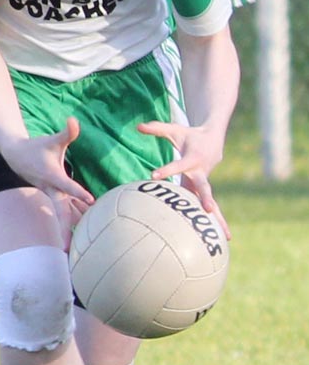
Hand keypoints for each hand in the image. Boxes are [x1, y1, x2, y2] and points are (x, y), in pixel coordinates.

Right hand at [4, 116, 93, 248]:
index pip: (68, 186)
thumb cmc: (38, 147)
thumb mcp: (53, 139)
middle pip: (62, 213)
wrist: (17, 156)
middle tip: (69, 250)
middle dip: (66, 231)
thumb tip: (74, 120)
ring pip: (66, 215)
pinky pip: (69, 211)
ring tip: (81, 251)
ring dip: (74, 231)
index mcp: (53, 176)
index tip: (91, 200)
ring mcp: (53, 196)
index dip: (79, 192)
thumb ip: (66, 132)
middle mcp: (52, 190)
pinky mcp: (56, 198)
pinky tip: (88, 232)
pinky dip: (77, 220)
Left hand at [137, 120, 229, 238]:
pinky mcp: (204, 191)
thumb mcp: (173, 130)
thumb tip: (138, 126)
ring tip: (226, 236)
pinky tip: (223, 238)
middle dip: (206, 198)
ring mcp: (204, 183)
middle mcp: (200, 173)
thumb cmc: (189, 137)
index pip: (177, 166)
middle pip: (204, 188)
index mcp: (192, 160)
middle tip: (207, 209)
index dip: (166, 170)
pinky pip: (210, 208)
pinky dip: (217, 222)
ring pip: (211, 203)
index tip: (153, 175)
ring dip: (218, 219)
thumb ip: (156, 129)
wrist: (213, 141)